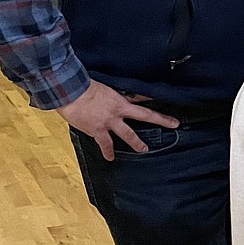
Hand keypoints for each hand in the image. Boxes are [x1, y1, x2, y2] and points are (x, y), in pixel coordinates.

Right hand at [55, 80, 179, 161]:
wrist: (70, 92)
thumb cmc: (84, 86)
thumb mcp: (103, 88)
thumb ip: (113, 95)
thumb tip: (119, 96)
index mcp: (121, 98)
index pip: (142, 98)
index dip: (154, 97)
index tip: (164, 99)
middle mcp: (119, 110)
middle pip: (145, 115)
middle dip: (161, 120)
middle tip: (173, 124)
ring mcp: (109, 121)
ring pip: (128, 134)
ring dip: (137, 143)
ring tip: (144, 149)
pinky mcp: (97, 130)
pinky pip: (105, 144)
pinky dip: (108, 151)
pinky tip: (110, 158)